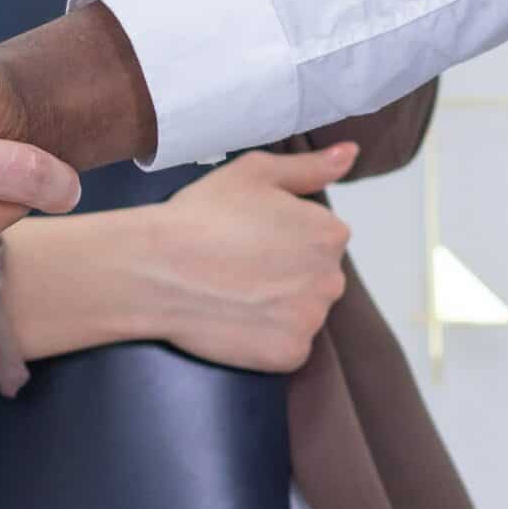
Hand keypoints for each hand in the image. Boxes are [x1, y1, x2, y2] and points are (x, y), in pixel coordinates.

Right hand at [133, 144, 356, 370]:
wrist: (157, 269)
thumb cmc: (202, 216)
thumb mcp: (254, 172)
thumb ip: (310, 166)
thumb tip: (351, 154)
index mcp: (329, 234)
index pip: (319, 240)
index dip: (281, 238)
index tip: (248, 237)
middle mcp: (331, 279)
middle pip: (314, 279)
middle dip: (285, 274)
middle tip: (237, 267)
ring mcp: (311, 320)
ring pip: (301, 313)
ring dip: (276, 308)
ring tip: (232, 294)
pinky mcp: (290, 354)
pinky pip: (286, 347)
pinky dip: (265, 339)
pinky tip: (235, 320)